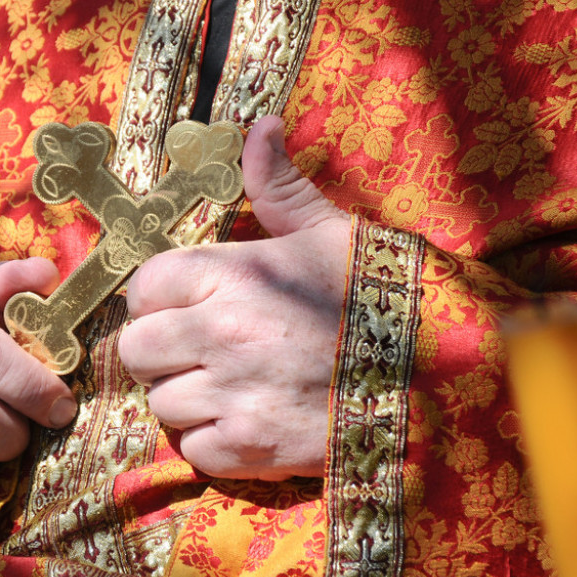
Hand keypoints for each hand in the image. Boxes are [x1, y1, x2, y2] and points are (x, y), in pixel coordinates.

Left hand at [118, 116, 352, 480]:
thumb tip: (260, 126)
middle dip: (160, 352)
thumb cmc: (379, 298)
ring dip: (187, 400)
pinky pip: (194, 450)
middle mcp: (221, 332)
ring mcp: (234, 394)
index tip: (184, 307)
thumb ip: (280, 186)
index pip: (144, 287)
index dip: (158, 299)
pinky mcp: (250, 448)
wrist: (440, 377)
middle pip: (136, 350)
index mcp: (234, 273)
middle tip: (199, 352)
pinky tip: (247, 424)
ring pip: (160, 403)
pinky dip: (213, 444)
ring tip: (229, 388)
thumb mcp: (332, 233)